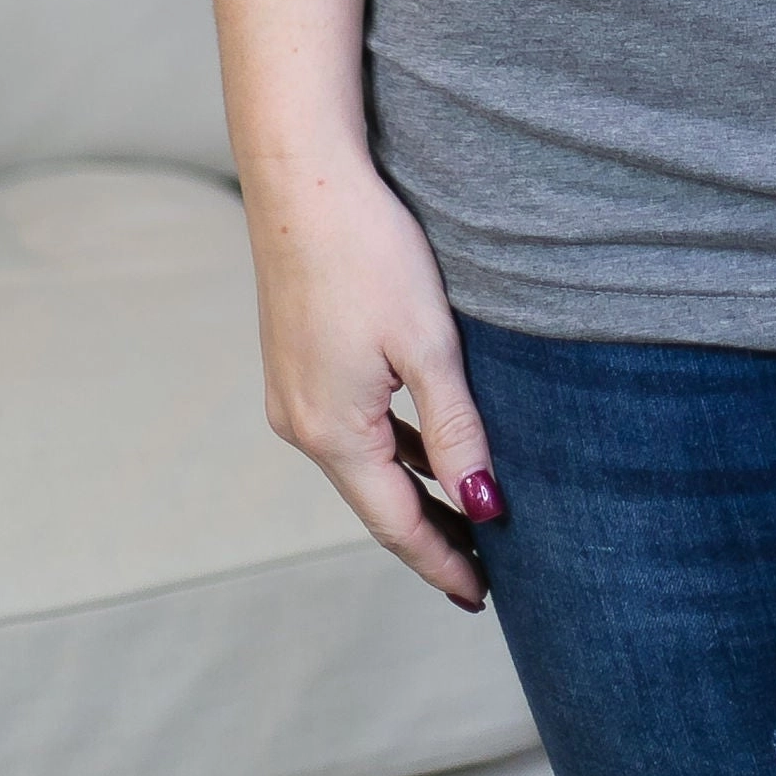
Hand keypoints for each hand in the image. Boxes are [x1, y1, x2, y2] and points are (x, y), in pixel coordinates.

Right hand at [242, 146, 500, 610]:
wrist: (302, 178)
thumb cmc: (370, 251)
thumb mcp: (429, 344)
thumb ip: (456, 430)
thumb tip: (483, 506)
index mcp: (333, 432)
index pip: (397, 524)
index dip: (443, 562)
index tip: (483, 598)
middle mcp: (301, 424)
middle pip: (376, 502)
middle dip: (430, 537)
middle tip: (484, 573)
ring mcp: (291, 394)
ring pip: (362, 465)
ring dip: (411, 492)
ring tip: (465, 518)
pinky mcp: (294, 363)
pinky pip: (349, 428)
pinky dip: (389, 450)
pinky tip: (422, 449)